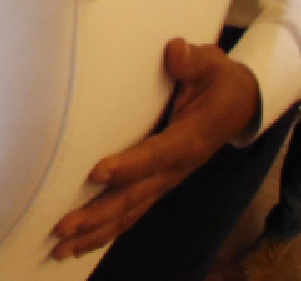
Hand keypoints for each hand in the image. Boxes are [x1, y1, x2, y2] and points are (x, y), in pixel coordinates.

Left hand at [51, 39, 259, 258]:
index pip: (157, 155)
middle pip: (136, 196)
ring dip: (96, 231)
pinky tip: (80, 244)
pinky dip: (106, 231)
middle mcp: (178, 167)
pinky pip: (132, 212)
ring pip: (130, 212)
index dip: (129, 166)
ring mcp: (167, 179)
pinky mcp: (158, 183)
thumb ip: (194, 60)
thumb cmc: (219, 79)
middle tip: (62, 227)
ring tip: (60, 248)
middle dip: (98, 214)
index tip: (97, 174)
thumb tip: (176, 52)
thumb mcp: (213, 64)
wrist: (240, 102)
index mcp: (191, 139)